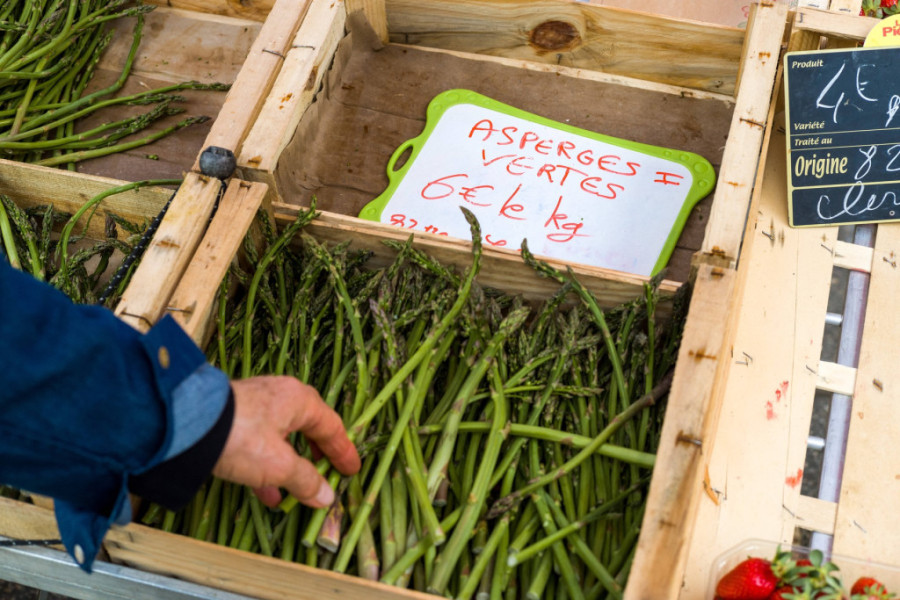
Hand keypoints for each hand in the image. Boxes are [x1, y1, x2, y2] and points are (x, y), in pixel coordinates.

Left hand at [212, 376, 359, 508]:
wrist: (184, 426)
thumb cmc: (242, 438)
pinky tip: (267, 492)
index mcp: (299, 400)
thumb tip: (326, 496)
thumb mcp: (279, 464)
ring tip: (296, 491)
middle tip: (327, 474)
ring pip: (282, 438)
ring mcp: (255, 406)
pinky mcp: (233, 418)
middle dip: (317, 456)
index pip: (331, 427)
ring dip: (291, 466)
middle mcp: (280, 397)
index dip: (343, 451)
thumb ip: (305, 481)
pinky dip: (268, 466)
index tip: (352, 470)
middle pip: (307, 428)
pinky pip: (260, 443)